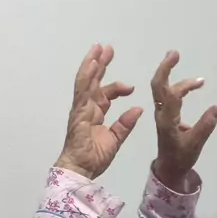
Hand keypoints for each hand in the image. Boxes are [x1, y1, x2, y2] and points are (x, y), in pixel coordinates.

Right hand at [55, 45, 142, 179]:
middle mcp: (87, 108)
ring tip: (98, 48)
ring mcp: (80, 109)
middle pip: (94, 81)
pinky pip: (82, 91)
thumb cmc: (93, 158)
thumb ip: (125, 124)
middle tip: (107, 48)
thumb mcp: (116, 139)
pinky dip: (86, 76)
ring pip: (86, 81)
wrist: (81, 169)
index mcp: (95, 114)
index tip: (130, 87)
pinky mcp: (78, 112)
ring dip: (92, 63)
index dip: (117, 88)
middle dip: (100, 64)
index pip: (106, 95)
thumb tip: (138, 109)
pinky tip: (92, 64)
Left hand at [151, 51, 216, 191]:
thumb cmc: (181, 158)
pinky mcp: (165, 114)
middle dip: (165, 68)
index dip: (181, 83)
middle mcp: (162, 114)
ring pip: (163, 90)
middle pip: (158, 86)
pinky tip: (193, 86)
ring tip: (185, 67)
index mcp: (167, 120)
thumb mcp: (195, 144)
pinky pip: (167, 95)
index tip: (198, 79)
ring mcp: (162, 113)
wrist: (169, 168)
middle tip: (174, 53)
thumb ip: (206, 126)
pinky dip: (177, 85)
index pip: (170, 96)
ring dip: (172, 75)